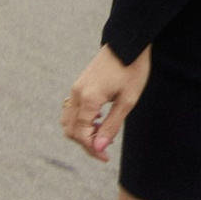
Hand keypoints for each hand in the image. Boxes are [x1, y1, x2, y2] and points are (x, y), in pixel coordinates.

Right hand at [63, 44, 148, 159]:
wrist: (128, 42)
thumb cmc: (132, 69)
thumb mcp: (127, 100)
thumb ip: (112, 124)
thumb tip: (100, 147)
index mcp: (89, 99)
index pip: (82, 134)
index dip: (93, 149)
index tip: (106, 157)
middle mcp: (77, 94)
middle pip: (71, 130)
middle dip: (86, 143)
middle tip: (105, 149)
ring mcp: (76, 88)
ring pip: (68, 120)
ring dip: (81, 132)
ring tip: (102, 133)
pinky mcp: (79, 84)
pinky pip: (72, 110)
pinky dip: (80, 121)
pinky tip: (98, 120)